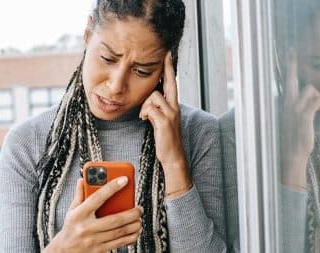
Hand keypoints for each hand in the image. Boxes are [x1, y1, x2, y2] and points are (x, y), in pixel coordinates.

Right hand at [44, 177, 142, 252]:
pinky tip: (136, 231)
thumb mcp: (72, 210)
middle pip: (115, 220)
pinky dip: (131, 237)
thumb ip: (80, 194)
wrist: (64, 251)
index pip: (98, 197)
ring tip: (139, 219)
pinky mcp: (99, 250)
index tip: (124, 180)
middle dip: (131, 213)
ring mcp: (93, 240)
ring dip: (134, 225)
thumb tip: (83, 179)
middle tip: (139, 208)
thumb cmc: (71, 227)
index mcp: (80, 214)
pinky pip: (119, 243)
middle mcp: (87, 227)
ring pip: (119, 232)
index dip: (112, 187)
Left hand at [139, 52, 191, 197]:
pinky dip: (145, 113)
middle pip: (169, 83)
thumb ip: (157, 109)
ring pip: (154, 96)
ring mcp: (171, 114)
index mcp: (173, 106)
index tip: (167, 56)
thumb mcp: (162, 120)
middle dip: (167, 69)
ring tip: (145, 116)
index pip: (172, 84)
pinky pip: (150, 108)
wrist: (173, 156)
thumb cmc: (166, 138)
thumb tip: (149, 100)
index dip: (169, 69)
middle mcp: (175, 107)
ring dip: (145, 105)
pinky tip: (145, 119)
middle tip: (165, 54)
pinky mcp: (165, 122)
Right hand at [280, 50, 319, 190]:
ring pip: (311, 89)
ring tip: (319, 107)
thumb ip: (298, 105)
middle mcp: (287, 103)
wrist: (291, 152)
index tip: (289, 52)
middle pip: (291, 79)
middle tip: (291, 50)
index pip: (286, 82)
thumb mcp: (292, 119)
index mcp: (284, 103)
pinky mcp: (304, 115)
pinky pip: (317, 100)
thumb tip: (309, 95)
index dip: (289, 66)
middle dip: (291, 64)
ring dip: (318, 96)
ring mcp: (294, 109)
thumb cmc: (293, 136)